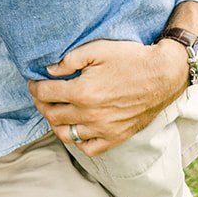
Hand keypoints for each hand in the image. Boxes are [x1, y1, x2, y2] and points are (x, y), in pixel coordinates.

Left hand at [28, 38, 186, 154]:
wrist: (163, 75)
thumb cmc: (131, 59)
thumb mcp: (98, 49)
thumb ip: (70, 59)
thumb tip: (49, 71)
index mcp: (83, 91)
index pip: (45, 94)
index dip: (35, 87)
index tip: (34, 83)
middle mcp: (90, 114)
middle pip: (52, 114)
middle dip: (41, 104)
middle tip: (42, 95)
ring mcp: (103, 129)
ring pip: (65, 134)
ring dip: (55, 123)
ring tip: (56, 111)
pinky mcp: (115, 137)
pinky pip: (88, 148)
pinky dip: (77, 141)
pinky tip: (76, 127)